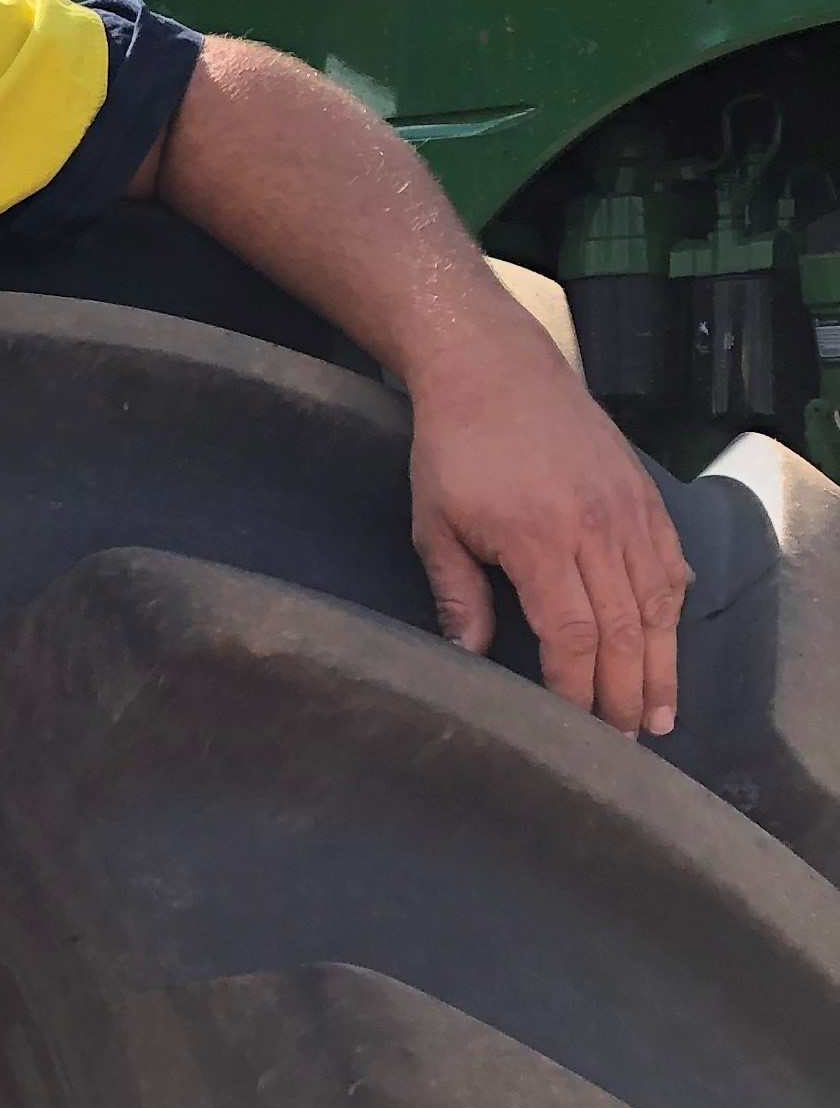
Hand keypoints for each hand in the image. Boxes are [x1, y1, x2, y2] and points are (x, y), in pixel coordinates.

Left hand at [405, 312, 690, 736]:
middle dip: (626, 692)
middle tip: (626, 739)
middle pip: (624, 629)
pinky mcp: (643, 494)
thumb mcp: (435, 524)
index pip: (573, 636)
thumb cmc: (454, 448)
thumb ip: (457, 594)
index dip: (578, 690)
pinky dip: (672, 608)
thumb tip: (467, 659)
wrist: (493, 368)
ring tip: (658, 712)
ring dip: (661, 663)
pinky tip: (667, 642)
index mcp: (539, 539)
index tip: (574, 728)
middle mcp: (595, 527)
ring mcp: (627, 508)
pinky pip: (671, 562)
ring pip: (657, 602)